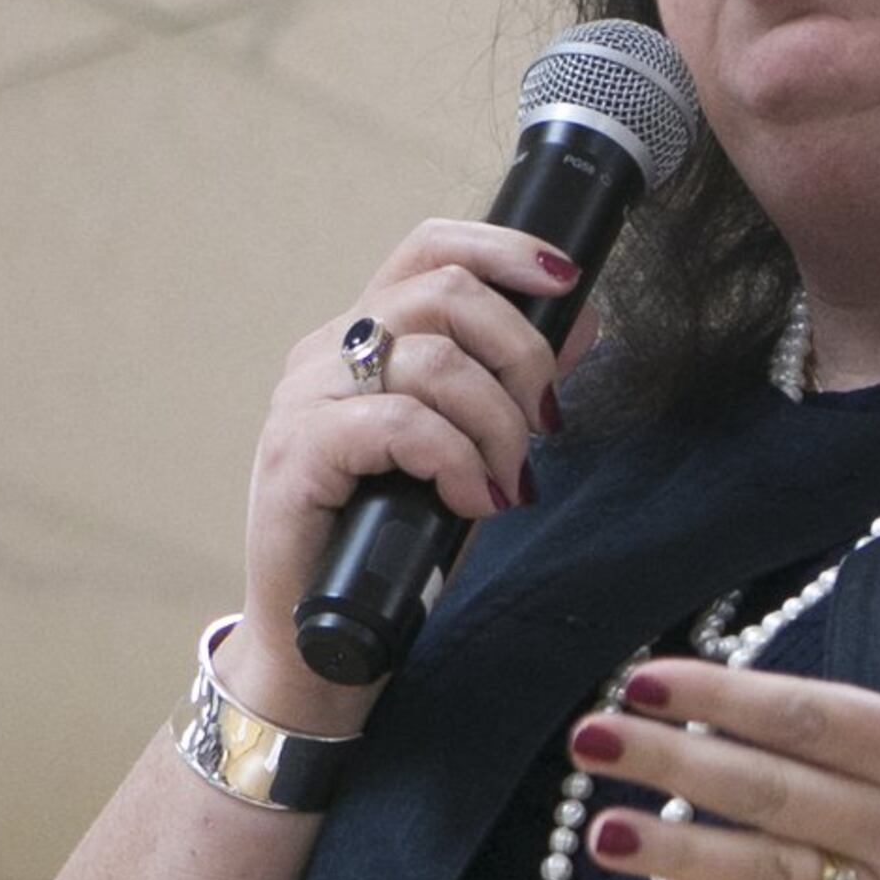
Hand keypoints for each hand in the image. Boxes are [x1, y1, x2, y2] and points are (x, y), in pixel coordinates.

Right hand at [231, 221, 594, 734]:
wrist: (326, 631)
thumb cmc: (396, 539)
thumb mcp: (475, 448)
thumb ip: (514, 384)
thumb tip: (582, 323)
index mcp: (365, 337)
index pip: (428, 249)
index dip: (502, 249)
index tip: (565, 279)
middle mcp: (327, 353)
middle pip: (444, 293)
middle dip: (522, 354)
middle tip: (543, 424)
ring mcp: (304, 400)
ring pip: (431, 360)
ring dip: (497, 424)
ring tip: (506, 482)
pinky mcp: (296, 453)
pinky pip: (400, 425)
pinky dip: (457, 461)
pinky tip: (474, 501)